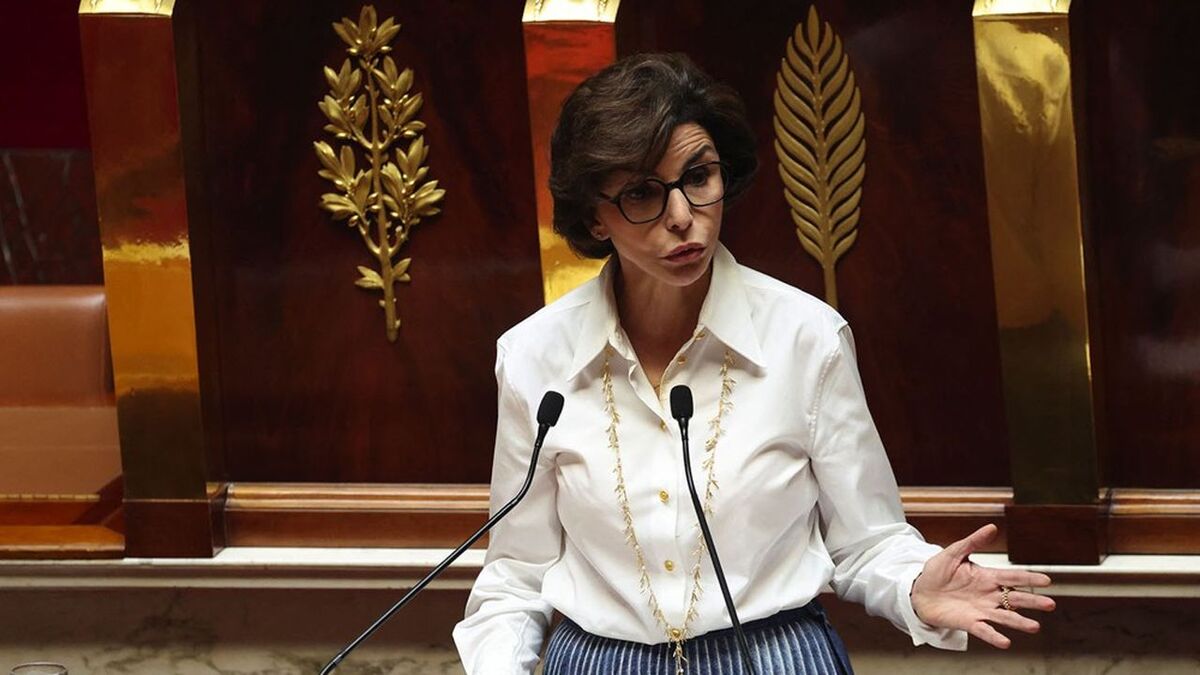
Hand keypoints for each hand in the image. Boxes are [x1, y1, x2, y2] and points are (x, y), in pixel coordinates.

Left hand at [910, 523, 1055, 647]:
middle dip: (1032, 601)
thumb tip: (992, 526)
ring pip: (1004, 617)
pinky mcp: (970, 623)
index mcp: (987, 577)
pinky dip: (994, 636)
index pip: (1012, 577)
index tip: (1046, 580)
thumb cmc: (937, 572)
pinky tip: (1005, 642)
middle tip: (1050, 604)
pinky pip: (984, 631)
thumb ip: (973, 542)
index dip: (1028, 578)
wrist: (919, 592)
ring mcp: (981, 610)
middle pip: (1014, 599)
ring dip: (1019, 622)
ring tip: (1034, 626)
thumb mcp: (954, 553)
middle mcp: (989, 595)